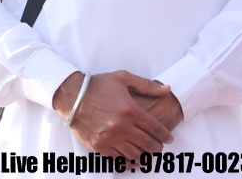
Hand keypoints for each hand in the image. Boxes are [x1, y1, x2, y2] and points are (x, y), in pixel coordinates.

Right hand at [53, 71, 173, 160]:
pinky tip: (134, 162)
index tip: (169, 139)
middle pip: (147, 143)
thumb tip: (167, 89)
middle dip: (157, 147)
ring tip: (148, 155)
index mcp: (130, 109)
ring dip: (144, 157)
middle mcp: (122, 126)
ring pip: (134, 154)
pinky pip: (118, 160)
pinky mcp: (100, 146)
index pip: (154, 128)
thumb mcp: (124, 78)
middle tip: (159, 147)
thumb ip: (147, 85)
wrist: (72, 96)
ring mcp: (110, 138)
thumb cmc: (98, 85)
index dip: (164, 135)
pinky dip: (129, 163)